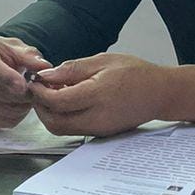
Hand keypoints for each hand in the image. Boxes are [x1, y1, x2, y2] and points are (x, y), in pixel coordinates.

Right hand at [0, 36, 50, 129]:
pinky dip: (16, 116)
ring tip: (27, 96)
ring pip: (4, 109)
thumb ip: (28, 55)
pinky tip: (18, 105)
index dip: (8, 78)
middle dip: (23, 94)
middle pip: (0, 92)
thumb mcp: (13, 47)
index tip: (23, 86)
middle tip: (34, 89)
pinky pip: (3, 122)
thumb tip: (43, 66)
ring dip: (22, 106)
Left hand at [30, 54, 194, 137]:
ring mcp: (99, 129)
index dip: (39, 93)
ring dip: (50, 114)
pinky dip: (63, 117)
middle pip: (54, 123)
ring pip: (62, 129)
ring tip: (51, 93)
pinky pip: (74, 129)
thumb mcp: (103, 61)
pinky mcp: (101, 134)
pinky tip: (66, 101)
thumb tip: (47, 76)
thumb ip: (73, 69)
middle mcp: (97, 118)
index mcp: (97, 95)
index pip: (57, 102)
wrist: (160, 93)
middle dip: (40, 108)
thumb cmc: (135, 72)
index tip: (33, 81)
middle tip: (37, 89)